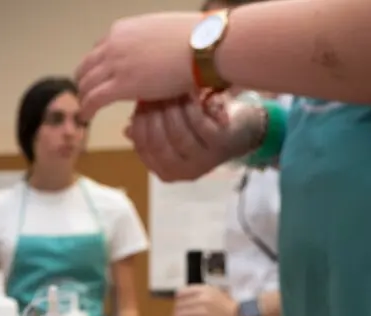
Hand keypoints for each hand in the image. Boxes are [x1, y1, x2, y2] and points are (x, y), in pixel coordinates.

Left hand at [75, 12, 203, 118]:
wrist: (203, 47)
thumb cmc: (195, 39)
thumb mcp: (161, 34)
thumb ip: (147, 44)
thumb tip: (151, 54)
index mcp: (123, 30)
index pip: (99, 50)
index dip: (97, 67)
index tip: (100, 78)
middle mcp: (114, 44)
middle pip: (86, 66)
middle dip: (85, 83)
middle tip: (87, 96)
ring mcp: (115, 64)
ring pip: (86, 84)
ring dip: (84, 98)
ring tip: (86, 110)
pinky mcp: (121, 85)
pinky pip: (93, 99)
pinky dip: (86, 109)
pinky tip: (86, 117)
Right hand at [126, 94, 260, 181]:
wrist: (242, 132)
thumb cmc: (202, 130)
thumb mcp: (174, 133)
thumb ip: (151, 133)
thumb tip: (127, 129)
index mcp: (166, 171)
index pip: (143, 149)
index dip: (138, 125)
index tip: (138, 103)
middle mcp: (183, 171)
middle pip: (157, 143)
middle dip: (152, 115)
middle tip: (151, 93)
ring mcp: (202, 160)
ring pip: (177, 134)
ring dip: (170, 109)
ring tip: (168, 90)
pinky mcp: (219, 145)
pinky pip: (198, 124)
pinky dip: (190, 107)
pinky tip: (187, 92)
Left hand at [172, 284, 238, 315]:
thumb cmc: (231, 305)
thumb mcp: (217, 292)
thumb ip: (203, 293)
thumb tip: (190, 299)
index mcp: (204, 289)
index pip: (182, 292)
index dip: (178, 299)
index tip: (178, 304)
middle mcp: (200, 299)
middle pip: (179, 305)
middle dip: (176, 311)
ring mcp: (200, 311)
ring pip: (180, 315)